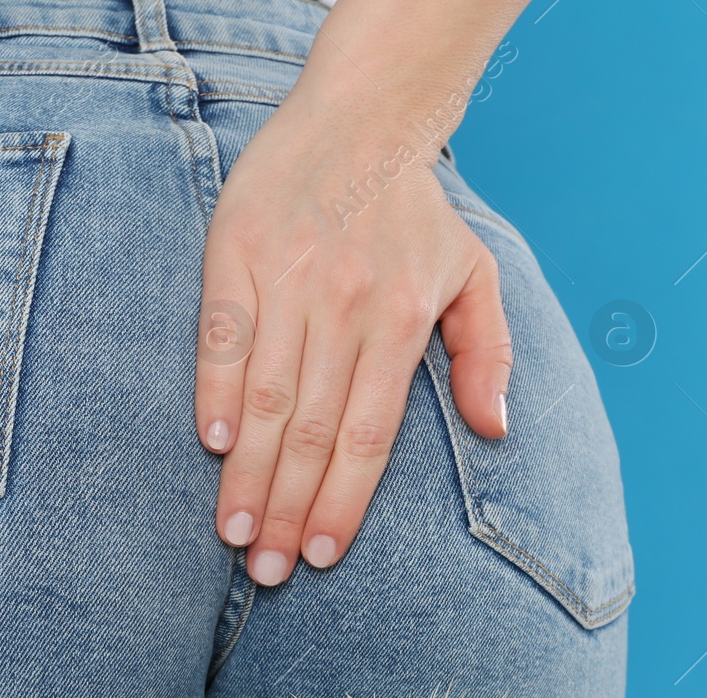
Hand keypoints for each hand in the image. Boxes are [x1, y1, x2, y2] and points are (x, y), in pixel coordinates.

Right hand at [194, 91, 512, 585]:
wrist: (362, 116)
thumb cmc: (417, 211)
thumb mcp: (475, 274)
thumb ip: (488, 353)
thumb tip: (497, 429)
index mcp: (403, 320)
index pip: (370, 434)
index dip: (343, 501)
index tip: (322, 556)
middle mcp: (347, 305)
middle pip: (313, 430)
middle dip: (288, 509)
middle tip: (268, 572)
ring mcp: (289, 277)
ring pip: (265, 394)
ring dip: (246, 472)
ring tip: (233, 533)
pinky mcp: (238, 251)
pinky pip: (222, 333)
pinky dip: (214, 389)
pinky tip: (209, 446)